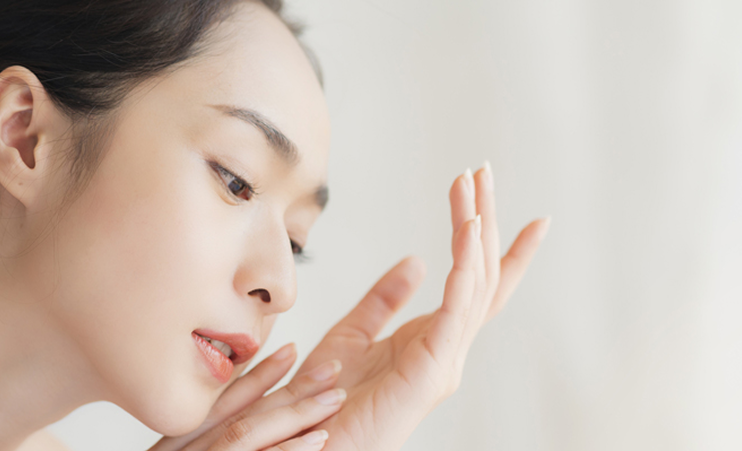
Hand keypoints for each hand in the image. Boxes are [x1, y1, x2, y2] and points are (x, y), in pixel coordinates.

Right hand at [150, 344, 343, 450]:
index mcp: (177, 449)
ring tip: (336, 398)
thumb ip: (208, 441)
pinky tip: (319, 440)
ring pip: (244, 433)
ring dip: (295, 414)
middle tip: (332, 368)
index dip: (256, 376)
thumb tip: (246, 418)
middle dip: (289, 388)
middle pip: (238, 414)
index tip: (289, 351)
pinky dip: (287, 450)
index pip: (219, 405)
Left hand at [296, 163, 549, 449]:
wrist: (307, 442)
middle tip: (483, 171)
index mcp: (432, 340)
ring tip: (473, 185)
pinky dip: (467, 267)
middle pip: (481, 274)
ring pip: (476, 283)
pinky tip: (467, 229)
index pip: (474, 284)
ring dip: (476, 229)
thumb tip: (415, 261)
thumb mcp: (352, 333)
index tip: (509, 207)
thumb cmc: (325, 400)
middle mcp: (448, 348)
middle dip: (486, 221)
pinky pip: (459, 309)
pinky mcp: (434, 370)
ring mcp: (446, 360)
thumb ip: (383, 300)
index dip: (495, 246)